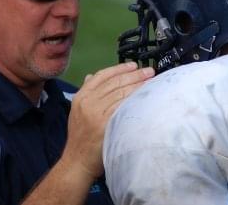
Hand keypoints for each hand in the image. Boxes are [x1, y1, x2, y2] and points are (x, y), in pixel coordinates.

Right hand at [62, 62, 154, 179]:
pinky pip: (123, 107)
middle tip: (149, 71)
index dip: (120, 68)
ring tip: (151, 81)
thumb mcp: (77, 110)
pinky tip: (145, 96)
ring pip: (121, 93)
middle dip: (134, 75)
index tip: (134, 65)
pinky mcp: (105, 124)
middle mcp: (87, 102)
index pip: (102, 76)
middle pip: (114, 82)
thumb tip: (91, 75)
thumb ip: (86, 93)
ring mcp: (95, 113)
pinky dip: (135, 99)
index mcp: (81, 96)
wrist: (77, 161)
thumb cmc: (81, 137)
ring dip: (138, 85)